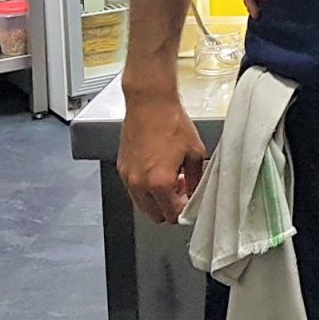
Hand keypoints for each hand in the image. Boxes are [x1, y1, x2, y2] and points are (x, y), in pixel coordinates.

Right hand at [117, 92, 206, 223]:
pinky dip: (145, 189)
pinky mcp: (122, 169)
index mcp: (160, 182)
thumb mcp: (195, 152)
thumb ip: (196, 178)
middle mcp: (140, 183)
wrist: (150, 104)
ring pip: (142, 205)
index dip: (184, 212)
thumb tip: (196, 192)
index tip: (190, 203)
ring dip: (157, 200)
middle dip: (170, 208)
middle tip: (182, 191)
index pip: (171, 214)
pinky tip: (158, 172)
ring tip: (170, 180)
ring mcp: (128, 177)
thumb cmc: (171, 122)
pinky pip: (133, 190)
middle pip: (155, 215)